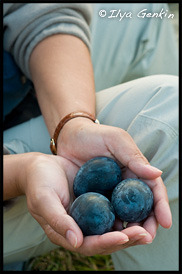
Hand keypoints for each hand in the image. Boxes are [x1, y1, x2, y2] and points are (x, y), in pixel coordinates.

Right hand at [18, 153, 146, 254]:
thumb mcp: (44, 200)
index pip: (90, 244)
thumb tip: (76, 242)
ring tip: (149, 223)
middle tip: (145, 233)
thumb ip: (58, 221)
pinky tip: (139, 206)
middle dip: (127, 238)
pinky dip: (126, 210)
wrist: (41, 166)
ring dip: (131, 227)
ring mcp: (89, 215)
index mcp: (67, 232)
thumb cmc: (39, 182)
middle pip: (106, 239)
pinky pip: (113, 209)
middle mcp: (81, 226)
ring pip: (113, 226)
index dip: (107, 242)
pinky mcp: (96, 201)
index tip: (124, 236)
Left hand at [55, 117, 171, 254]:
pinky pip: (106, 213)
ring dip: (130, 228)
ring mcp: (111, 192)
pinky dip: (110, 225)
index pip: (152, 190)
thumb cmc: (94, 135)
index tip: (165, 222)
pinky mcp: (97, 198)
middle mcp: (126, 184)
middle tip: (147, 238)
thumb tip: (156, 173)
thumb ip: (134, 157)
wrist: (69, 137)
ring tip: (130, 240)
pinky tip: (109, 234)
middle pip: (142, 207)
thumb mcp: (116, 140)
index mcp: (135, 170)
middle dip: (148, 223)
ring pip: (125, 214)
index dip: (160, 206)